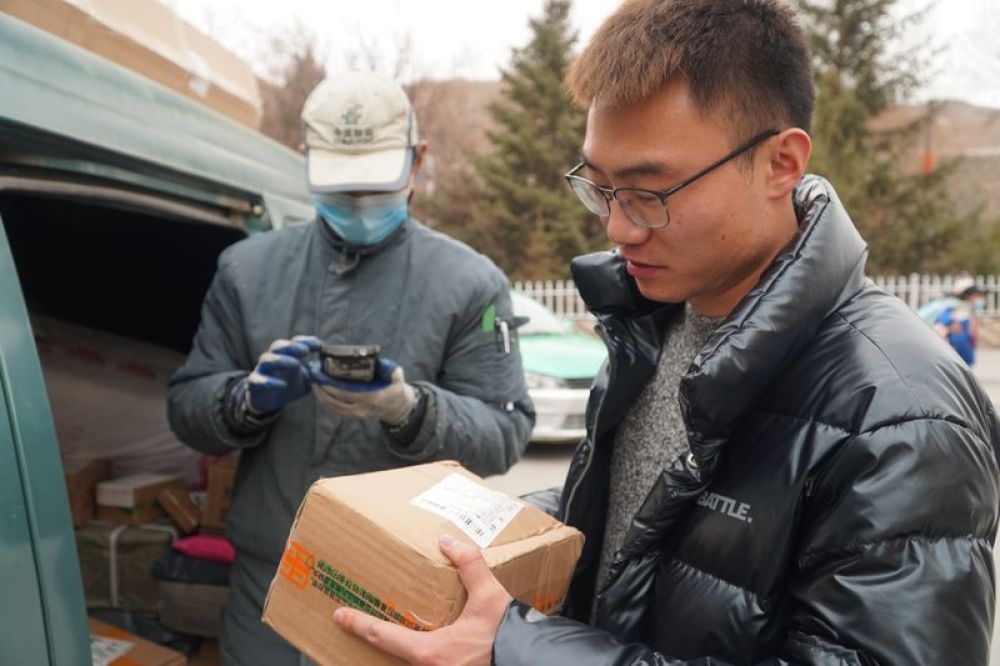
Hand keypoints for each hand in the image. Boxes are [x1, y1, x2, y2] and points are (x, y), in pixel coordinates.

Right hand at [245, 336, 320, 413]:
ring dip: (281, 359)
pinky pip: (257, 379)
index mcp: (287, 355)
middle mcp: (273, 358)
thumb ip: (316, 373)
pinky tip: (282, 385)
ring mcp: (262, 370)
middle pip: (278, 345)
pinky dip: (269, 381)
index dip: (307, 341)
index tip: (320, 346)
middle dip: (292, 346)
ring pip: (267, 359)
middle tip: (305, 351)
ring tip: (295, 364)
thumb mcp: (307, 380)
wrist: (269, 402)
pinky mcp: (255, 383)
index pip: (295, 342)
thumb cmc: (289, 385)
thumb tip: (330, 369)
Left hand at [308, 358, 417, 425]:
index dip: (332, 387)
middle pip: (336, 402)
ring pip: (333, 408)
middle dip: (322, 389)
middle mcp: (362, 408)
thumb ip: (391, 369)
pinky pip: (336, 410)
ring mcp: (356, 414)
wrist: (397, 409)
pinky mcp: (352, 415)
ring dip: (320, 396)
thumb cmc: (396, 390)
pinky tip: (319, 391)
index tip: (322, 376)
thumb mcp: (398, 378)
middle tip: (312, 376)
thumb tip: (379, 361)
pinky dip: (325, 401)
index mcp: (372, 398)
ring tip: (312, 383)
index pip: (348, 393)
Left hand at [334, 534, 511, 665]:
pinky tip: (426, 641)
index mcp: (430, 653)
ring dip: (397, 649)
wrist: (533, 662)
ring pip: (408, 663)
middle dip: (375, 639)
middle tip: (360, 622)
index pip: (382, 635)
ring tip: (390, 632)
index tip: (339, 615)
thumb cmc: (508, 638)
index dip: (358, 623)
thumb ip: (469, 565)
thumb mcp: (489, 596)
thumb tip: (448, 541)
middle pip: (391, 655)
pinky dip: (420, 655)